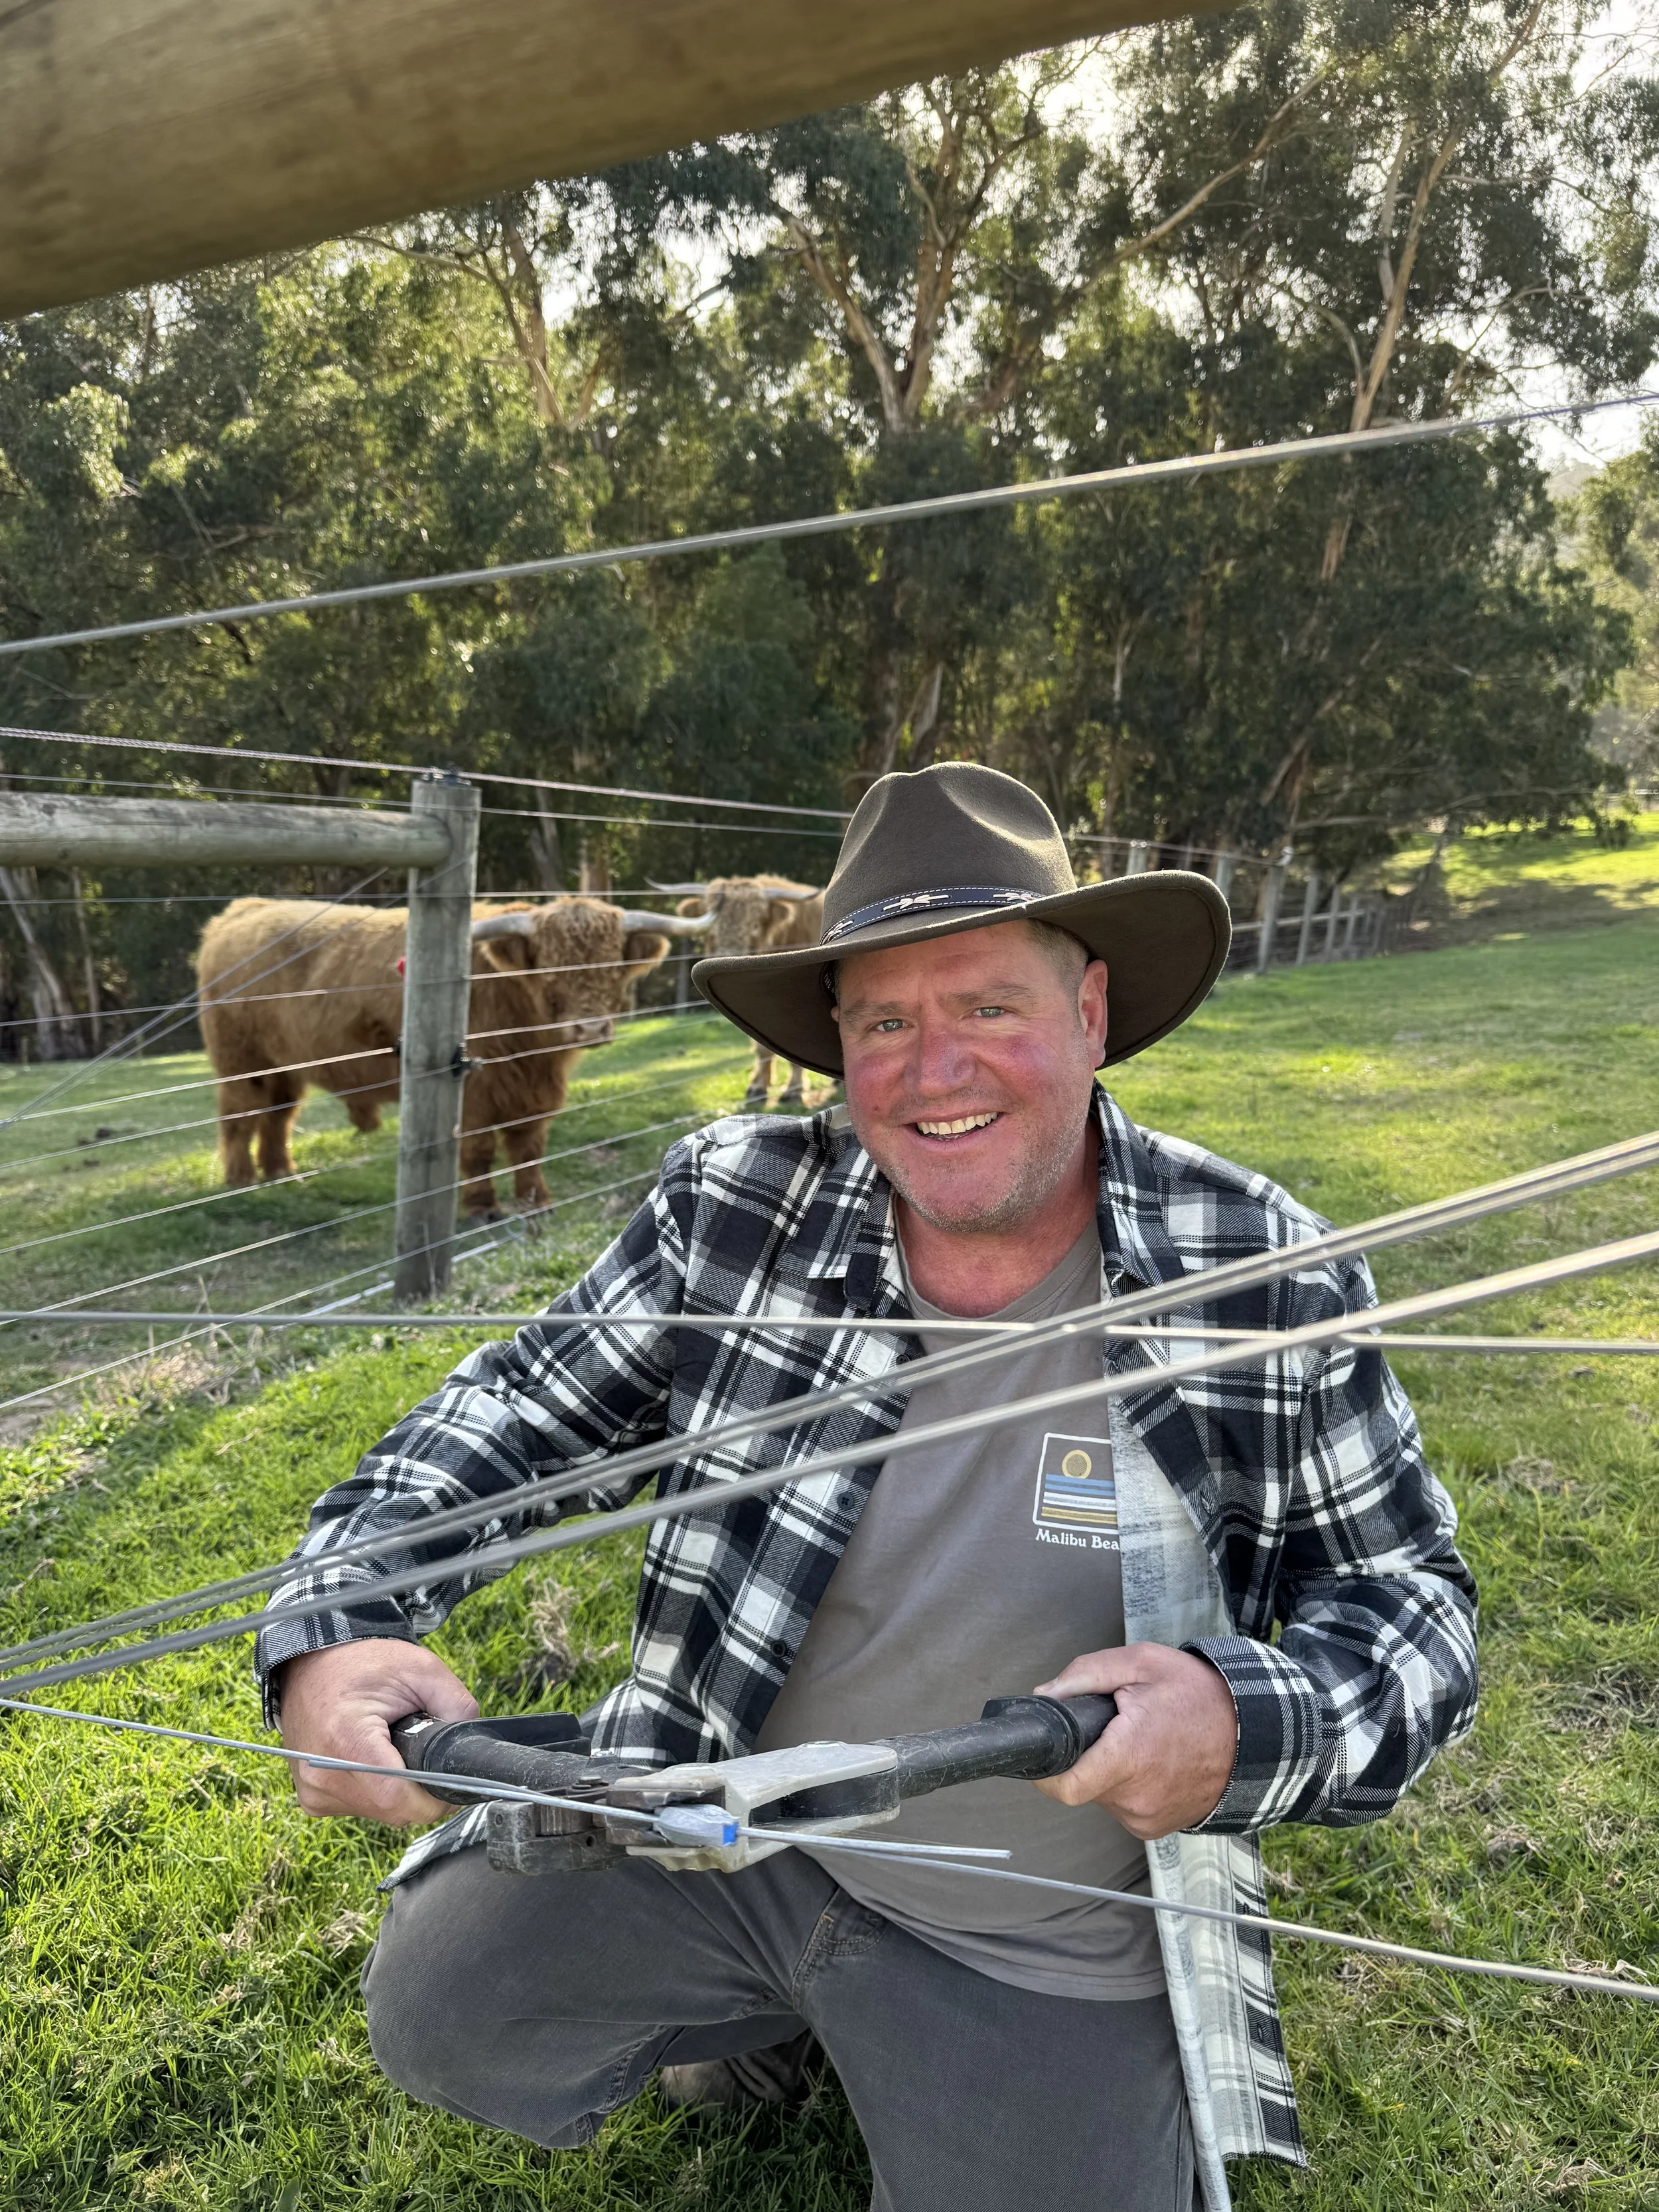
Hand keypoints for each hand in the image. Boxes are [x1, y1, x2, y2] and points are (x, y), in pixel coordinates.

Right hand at [276, 1638, 479, 1824]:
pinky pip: (360, 1808)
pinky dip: (377, 1789)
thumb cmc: (367, 1663)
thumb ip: (458, 1709)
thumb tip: (473, 1751)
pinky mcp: (312, 1797)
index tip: (449, 1776)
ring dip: (397, 1790)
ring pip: (379, 1813)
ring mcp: (314, 1789)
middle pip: (393, 1809)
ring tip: (393, 1748)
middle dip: (420, 1789)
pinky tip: (374, 1758)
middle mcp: (323, 1773)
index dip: (434, 1796)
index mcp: (347, 1739)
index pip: (397, 1798)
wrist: (315, 1664)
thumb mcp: (424, 1670)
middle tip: (423, 1752)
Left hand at [1033, 1643, 1237, 1839]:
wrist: (1253, 1736)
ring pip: (1101, 1793)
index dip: (1045, 1770)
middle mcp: (1134, 1798)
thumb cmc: (1200, 1697)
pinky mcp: (1154, 1828)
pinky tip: (1151, 1761)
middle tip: (1114, 1726)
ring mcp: (1146, 1817)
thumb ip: (1085, 1675)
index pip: (1065, 1785)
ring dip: (1109, 1768)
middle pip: (1082, 1781)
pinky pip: (1123, 1805)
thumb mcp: (1141, 1663)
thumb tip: (1044, 1696)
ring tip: (1140, 1740)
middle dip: (1088, 1753)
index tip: (1047, 1750)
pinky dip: (1127, 1784)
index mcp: (1128, 1758)